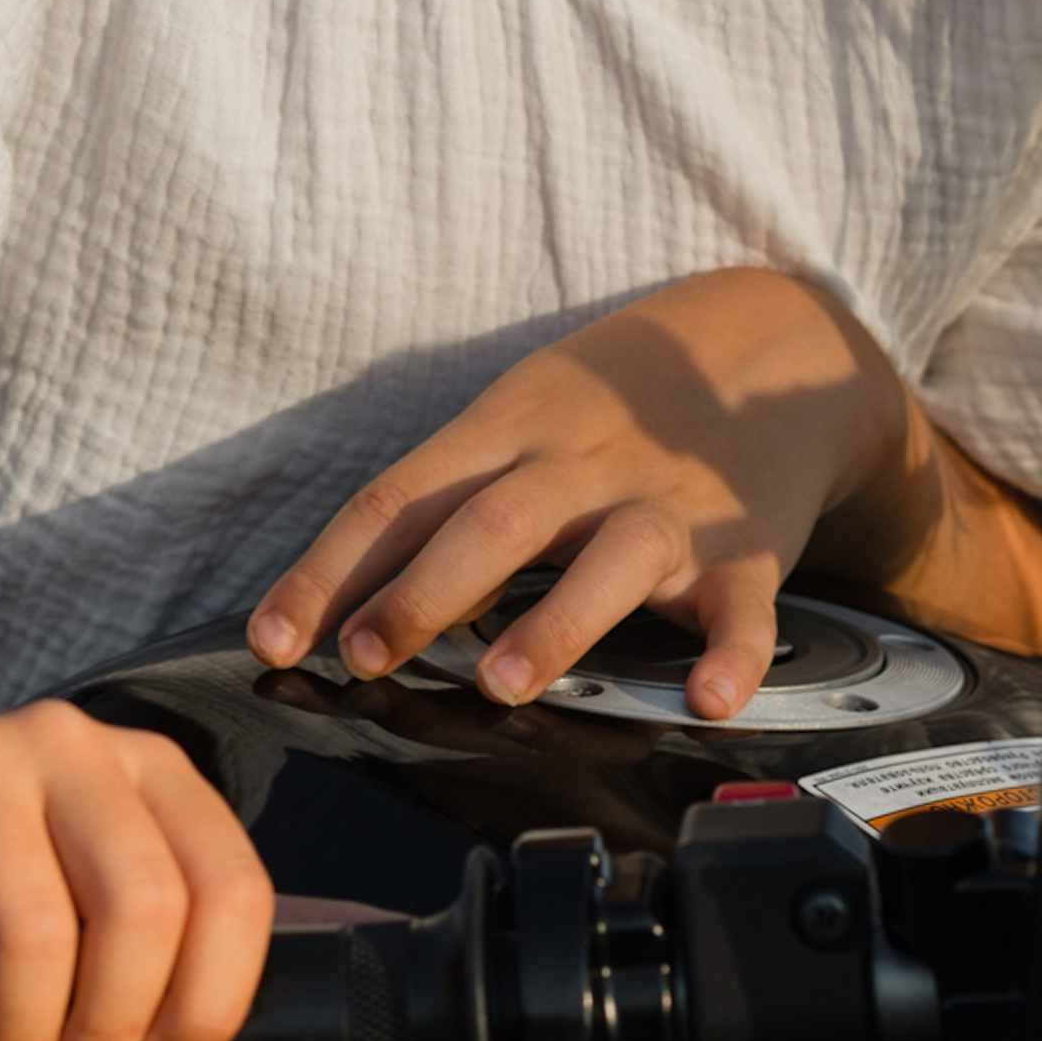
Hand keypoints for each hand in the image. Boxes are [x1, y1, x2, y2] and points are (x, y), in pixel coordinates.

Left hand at [247, 266, 910, 721]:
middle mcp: (581, 464)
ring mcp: (667, 505)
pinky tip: (707, 700)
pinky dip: (731, 654)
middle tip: (364, 654)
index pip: (400, 496)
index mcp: (509, 428)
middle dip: (422, 592)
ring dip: (554, 623)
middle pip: (493, 522)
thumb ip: (447, 502)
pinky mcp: (746, 548)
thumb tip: (346, 604)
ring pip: (611, 560)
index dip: (331, 568)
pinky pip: (741, 605)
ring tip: (501, 683)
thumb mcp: (520, 416)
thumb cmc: (612, 401)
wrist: (767, 340)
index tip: (274, 637)